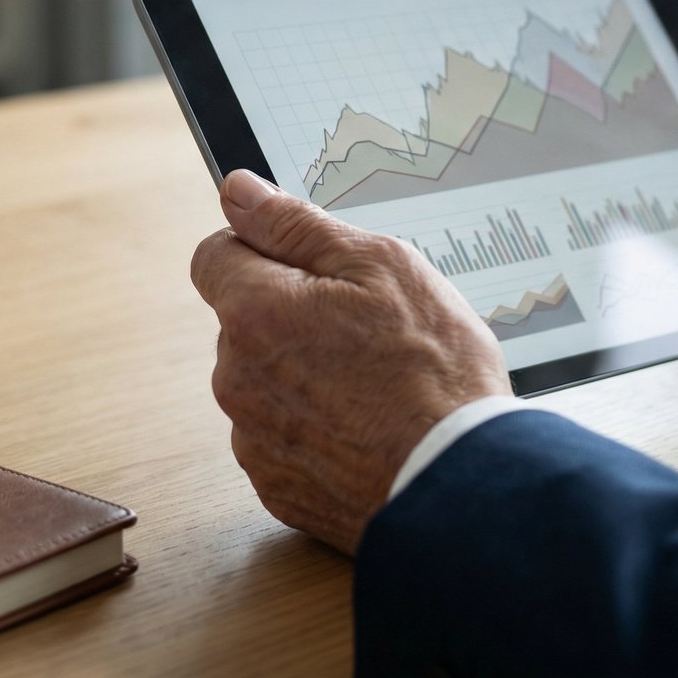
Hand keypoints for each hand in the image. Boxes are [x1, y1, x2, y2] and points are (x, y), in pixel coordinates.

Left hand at [189, 170, 510, 554]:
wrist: (462, 484)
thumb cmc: (434, 371)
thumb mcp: (382, 266)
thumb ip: (297, 224)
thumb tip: (238, 192)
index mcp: (255, 313)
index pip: (215, 255)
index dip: (262, 248)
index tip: (310, 265)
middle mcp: (237, 378)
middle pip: (245, 321)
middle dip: (292, 314)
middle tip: (367, 327)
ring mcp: (254, 439)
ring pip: (265, 381)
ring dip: (304, 373)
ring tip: (377, 384)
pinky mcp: (276, 486)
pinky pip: (284, 437)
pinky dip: (318, 427)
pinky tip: (370, 427)